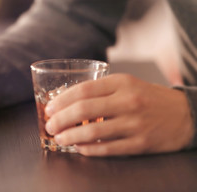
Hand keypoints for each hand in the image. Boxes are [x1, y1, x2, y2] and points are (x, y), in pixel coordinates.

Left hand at [44, 74, 193, 156]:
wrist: (185, 115)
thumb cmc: (149, 98)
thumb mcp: (127, 84)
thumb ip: (101, 90)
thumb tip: (68, 102)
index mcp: (121, 82)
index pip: (83, 90)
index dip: (61, 100)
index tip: (49, 108)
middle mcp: (127, 101)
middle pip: (83, 110)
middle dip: (60, 119)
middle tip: (50, 125)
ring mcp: (134, 123)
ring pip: (92, 132)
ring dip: (70, 136)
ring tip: (59, 138)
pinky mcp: (140, 143)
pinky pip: (107, 149)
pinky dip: (88, 150)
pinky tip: (78, 148)